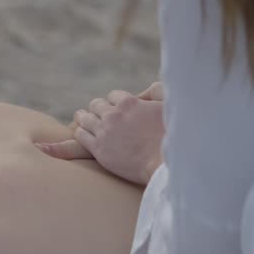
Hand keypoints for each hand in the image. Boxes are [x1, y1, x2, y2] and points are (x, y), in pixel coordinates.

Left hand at [38, 82, 165, 185]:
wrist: (163, 163)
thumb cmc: (172, 137)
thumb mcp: (168, 107)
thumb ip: (157, 94)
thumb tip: (149, 90)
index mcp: (130, 103)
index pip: (114, 96)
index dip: (114, 102)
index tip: (114, 106)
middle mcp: (114, 114)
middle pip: (97, 105)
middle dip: (97, 108)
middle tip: (95, 112)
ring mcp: (104, 131)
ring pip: (85, 119)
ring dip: (84, 118)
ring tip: (81, 119)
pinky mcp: (98, 148)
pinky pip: (81, 135)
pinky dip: (80, 133)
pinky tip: (82, 134)